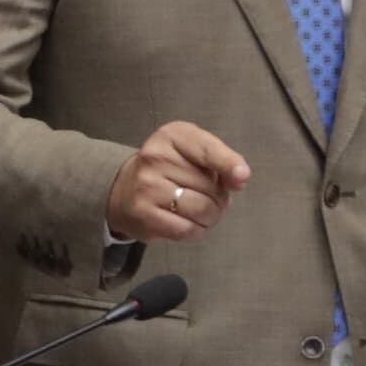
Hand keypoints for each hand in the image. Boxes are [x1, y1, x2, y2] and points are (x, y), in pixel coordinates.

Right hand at [108, 120, 252, 244]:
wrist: (124, 190)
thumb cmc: (169, 170)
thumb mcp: (193, 152)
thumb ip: (221, 160)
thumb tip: (241, 179)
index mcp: (172, 135)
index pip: (207, 150)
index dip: (229, 165)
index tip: (242, 177)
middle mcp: (156, 157)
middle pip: (211, 186)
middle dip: (218, 197)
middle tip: (203, 195)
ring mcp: (147, 186)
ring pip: (203, 210)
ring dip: (210, 217)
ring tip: (197, 210)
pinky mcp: (144, 214)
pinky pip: (188, 229)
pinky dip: (196, 230)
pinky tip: (186, 222)